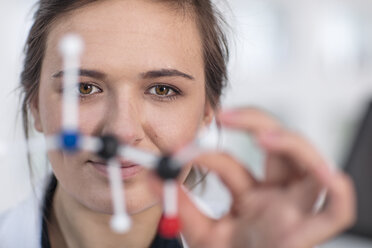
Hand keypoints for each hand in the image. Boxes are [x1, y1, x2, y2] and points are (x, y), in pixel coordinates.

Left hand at [176, 107, 354, 247]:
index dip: (210, 153)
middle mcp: (277, 197)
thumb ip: (179, 204)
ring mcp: (295, 212)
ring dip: (294, 145)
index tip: (183, 151)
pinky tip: (328, 176)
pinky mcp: (308, 235)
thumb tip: (153, 174)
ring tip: (265, 137)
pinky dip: (340, 193)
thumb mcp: (199, 231)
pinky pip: (338, 212)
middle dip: (256, 123)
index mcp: (253, 195)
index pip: (234, 163)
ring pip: (311, 168)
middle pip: (281, 148)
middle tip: (226, 116)